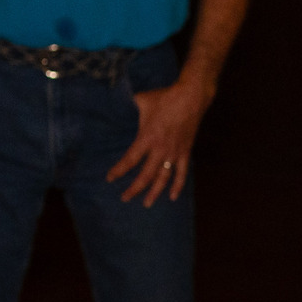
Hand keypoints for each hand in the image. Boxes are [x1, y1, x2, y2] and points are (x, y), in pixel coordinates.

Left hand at [110, 76, 210, 204]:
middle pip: (145, 175)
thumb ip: (130, 107)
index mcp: (147, 138)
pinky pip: (182, 173)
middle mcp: (160, 149)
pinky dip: (178, 186)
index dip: (119, 170)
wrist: (191, 98)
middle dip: (134, 188)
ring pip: (163, 178)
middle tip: (125, 198)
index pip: (130, 159)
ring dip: (154, 192)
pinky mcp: (185, 152)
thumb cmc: (165, 98)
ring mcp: (174, 153)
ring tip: (147, 203)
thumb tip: (119, 104)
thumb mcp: (142, 100)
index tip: (110, 178)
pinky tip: (173, 197)